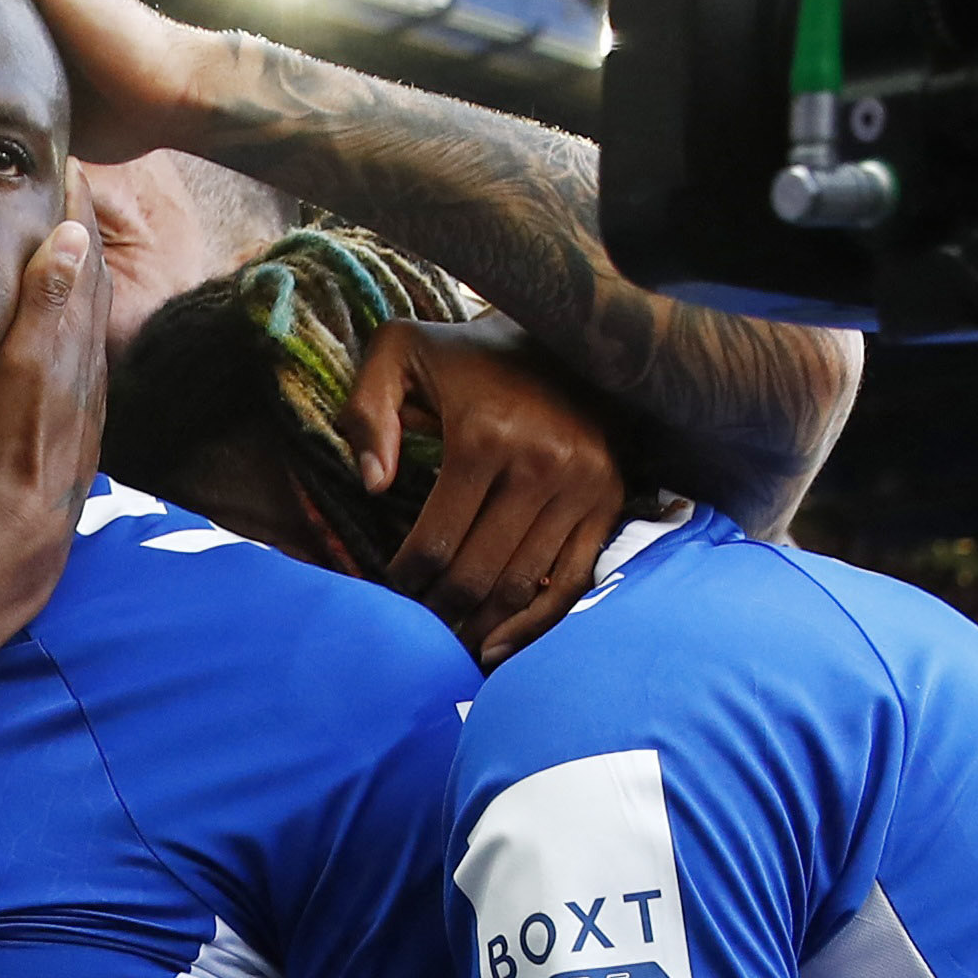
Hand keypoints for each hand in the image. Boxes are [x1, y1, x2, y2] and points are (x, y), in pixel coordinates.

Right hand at [0, 178, 105, 611]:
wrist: (17, 536)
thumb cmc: (9, 451)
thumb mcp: (22, 369)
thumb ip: (46, 304)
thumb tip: (73, 234)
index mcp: (76, 344)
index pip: (84, 260)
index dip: (77, 211)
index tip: (67, 163)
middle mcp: (88, 368)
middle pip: (93, 286)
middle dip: (81, 235)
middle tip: (67, 191)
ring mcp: (83, 399)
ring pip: (87, 322)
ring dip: (78, 279)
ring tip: (63, 245)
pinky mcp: (71, 427)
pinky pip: (77, 356)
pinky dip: (71, 323)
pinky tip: (58, 332)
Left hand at [348, 314, 625, 667]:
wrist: (566, 330)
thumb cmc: (468, 353)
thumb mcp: (400, 352)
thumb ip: (367, 410)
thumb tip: (373, 485)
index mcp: (484, 436)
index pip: (436, 542)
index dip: (405, 579)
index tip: (390, 590)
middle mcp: (541, 465)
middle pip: (478, 575)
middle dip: (439, 611)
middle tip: (417, 625)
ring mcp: (583, 487)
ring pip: (522, 587)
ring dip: (480, 626)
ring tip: (449, 641)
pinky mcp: (610, 502)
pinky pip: (573, 583)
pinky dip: (535, 625)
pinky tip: (497, 647)